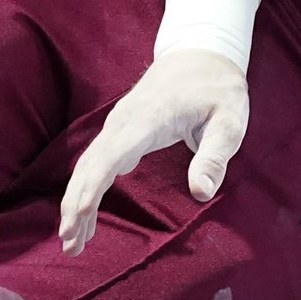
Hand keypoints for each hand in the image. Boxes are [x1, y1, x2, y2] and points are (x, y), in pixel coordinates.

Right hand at [58, 49, 248, 253]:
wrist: (201, 53)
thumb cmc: (218, 89)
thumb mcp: (230, 121)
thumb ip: (215, 156)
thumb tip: (201, 194)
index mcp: (148, 119)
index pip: (110, 157)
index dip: (90, 189)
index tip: (77, 218)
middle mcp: (123, 121)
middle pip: (89, 166)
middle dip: (74, 206)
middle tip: (70, 246)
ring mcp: (118, 124)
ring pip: (88, 166)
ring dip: (76, 202)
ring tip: (73, 242)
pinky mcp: (119, 130)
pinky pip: (96, 162)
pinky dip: (86, 189)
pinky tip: (84, 216)